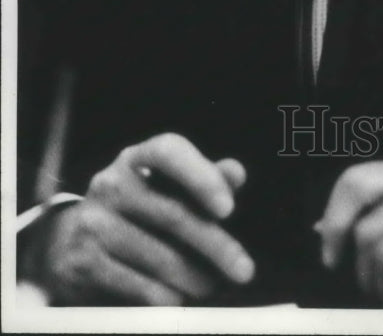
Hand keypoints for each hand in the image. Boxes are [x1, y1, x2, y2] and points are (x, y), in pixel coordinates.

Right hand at [35, 133, 254, 304]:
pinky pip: (136, 284)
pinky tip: (180, 298)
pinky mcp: (83, 261)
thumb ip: (205, 178)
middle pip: (173, 214)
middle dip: (216, 246)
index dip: (201, 176)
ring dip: (195, 277)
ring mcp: (94, 222)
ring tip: (212, 285)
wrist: (71, 240)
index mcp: (136, 158)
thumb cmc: (137, 208)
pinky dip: (166, 296)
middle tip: (244, 270)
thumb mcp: (165, 186)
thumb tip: (236, 173)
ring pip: (159, 256)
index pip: (168, 152)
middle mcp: (111, 184)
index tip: (229, 209)